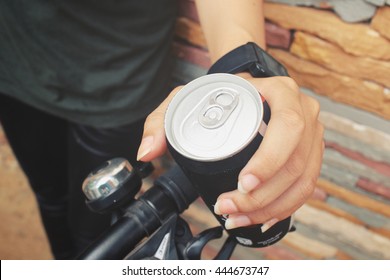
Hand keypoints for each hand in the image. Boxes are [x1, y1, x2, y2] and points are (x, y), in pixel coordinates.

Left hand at [137, 76, 323, 230]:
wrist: (246, 90)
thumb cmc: (221, 93)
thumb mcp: (188, 97)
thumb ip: (161, 121)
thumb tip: (147, 153)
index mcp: (280, 92)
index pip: (287, 126)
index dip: (269, 160)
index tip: (242, 183)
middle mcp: (304, 112)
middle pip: (295, 163)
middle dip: (262, 196)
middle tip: (229, 207)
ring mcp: (312, 134)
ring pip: (302, 180)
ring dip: (271, 208)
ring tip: (238, 218)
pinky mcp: (310, 153)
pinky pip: (306, 186)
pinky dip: (286, 207)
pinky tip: (263, 219)